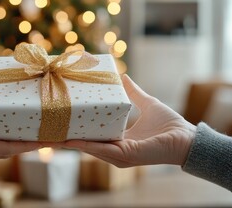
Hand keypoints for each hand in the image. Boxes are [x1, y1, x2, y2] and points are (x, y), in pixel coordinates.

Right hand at [0, 69, 40, 163]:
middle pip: (8, 153)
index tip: (45, 142)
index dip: (27, 145)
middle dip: (30, 146)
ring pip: (1, 153)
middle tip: (51, 139)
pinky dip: (6, 144)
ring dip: (20, 146)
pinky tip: (16, 136)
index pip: (5, 148)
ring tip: (40, 138)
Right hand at [62, 74, 195, 166]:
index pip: (88, 132)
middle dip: (64, 133)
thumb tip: (121, 75)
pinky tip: (69, 138)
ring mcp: (116, 154)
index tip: (58, 114)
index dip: (73, 124)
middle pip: (82, 141)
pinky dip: (84, 144)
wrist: (186, 138)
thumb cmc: (167, 124)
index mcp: (114, 138)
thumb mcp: (144, 102)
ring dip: (68, 139)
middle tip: (45, 123)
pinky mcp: (123, 155)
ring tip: (49, 130)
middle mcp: (111, 149)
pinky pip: (99, 149)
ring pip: (86, 147)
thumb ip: (132, 91)